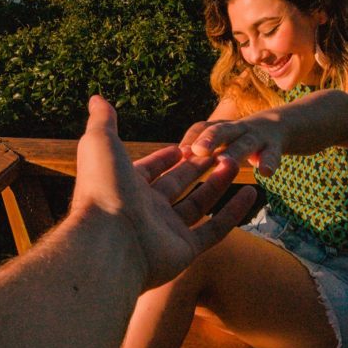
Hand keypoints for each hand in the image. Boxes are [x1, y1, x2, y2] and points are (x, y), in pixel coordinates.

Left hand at [72, 96, 257, 288]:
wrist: (109, 242)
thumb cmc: (103, 188)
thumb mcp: (101, 143)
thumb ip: (103, 120)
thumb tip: (96, 97)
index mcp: (127, 185)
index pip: (150, 169)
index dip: (167, 157)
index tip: (185, 145)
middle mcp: (147, 209)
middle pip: (178, 183)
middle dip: (198, 165)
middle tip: (220, 149)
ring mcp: (167, 231)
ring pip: (199, 204)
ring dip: (218, 183)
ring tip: (236, 162)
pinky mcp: (186, 250)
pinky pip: (214, 230)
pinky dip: (233, 213)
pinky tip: (252, 194)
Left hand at [180, 116, 283, 176]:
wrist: (278, 128)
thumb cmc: (240, 142)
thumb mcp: (221, 142)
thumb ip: (199, 156)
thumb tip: (172, 168)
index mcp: (219, 130)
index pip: (202, 128)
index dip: (191, 138)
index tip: (181, 152)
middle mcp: (236, 130)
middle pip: (221, 130)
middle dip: (210, 139)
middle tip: (198, 150)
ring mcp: (256, 136)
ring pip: (244, 143)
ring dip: (235, 152)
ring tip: (226, 162)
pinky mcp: (274, 146)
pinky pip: (272, 154)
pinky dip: (268, 161)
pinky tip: (265, 172)